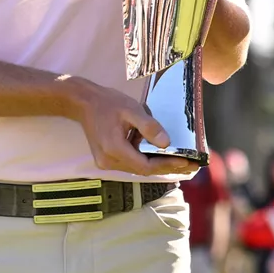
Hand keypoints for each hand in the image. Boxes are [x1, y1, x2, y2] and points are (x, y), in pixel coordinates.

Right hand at [65, 77, 196, 177]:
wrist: (84, 103)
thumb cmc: (108, 103)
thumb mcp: (132, 109)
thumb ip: (149, 127)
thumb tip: (166, 143)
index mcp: (114, 149)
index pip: (146, 165)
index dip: (166, 164)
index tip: (185, 161)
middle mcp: (108, 160)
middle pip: (143, 170)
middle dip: (166, 167)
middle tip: (189, 165)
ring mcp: (105, 162)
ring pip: (137, 168)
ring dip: (158, 164)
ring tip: (179, 161)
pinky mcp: (106, 159)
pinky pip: (131, 163)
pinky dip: (146, 159)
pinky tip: (160, 155)